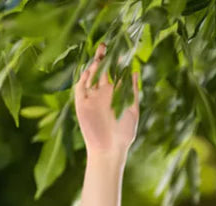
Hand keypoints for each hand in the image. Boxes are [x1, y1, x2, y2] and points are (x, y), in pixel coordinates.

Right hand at [74, 41, 139, 155]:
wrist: (109, 150)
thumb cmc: (124, 134)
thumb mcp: (132, 110)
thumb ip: (132, 91)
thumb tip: (134, 71)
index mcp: (116, 95)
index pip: (115, 74)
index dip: (116, 62)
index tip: (120, 50)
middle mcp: (103, 94)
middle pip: (102, 71)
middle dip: (103, 58)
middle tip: (105, 45)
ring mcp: (92, 98)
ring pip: (90, 76)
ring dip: (93, 65)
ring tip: (99, 55)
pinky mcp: (81, 104)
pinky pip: (81, 87)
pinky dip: (84, 78)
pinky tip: (90, 70)